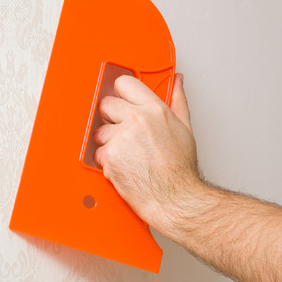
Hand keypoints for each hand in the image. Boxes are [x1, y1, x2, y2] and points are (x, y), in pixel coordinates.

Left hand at [92, 73, 203, 237]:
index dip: (120, 94)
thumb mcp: (184, 128)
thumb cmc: (180, 170)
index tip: (121, 103)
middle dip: (110, 119)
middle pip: (105, 104)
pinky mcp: (110, 155)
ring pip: (98, 131)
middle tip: (123, 134)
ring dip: (107, 143)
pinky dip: (106, 162)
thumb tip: (177, 82)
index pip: (124, 83)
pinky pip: (96, 152)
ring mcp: (122, 137)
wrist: (175, 199)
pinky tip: (122, 167)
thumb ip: (177, 100)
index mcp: (155, 109)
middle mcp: (137, 120)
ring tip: (126, 155)